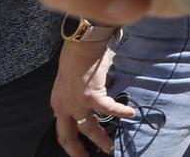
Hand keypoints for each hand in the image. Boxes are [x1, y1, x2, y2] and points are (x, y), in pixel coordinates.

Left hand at [49, 38, 130, 156]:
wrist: (81, 44)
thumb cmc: (78, 55)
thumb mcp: (72, 79)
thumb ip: (82, 91)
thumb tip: (103, 91)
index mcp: (58, 102)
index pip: (62, 128)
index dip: (70, 141)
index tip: (78, 148)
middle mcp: (64, 106)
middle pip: (68, 135)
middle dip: (77, 151)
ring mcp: (77, 103)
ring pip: (88, 128)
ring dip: (100, 138)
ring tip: (109, 146)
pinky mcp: (91, 96)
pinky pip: (108, 109)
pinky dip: (120, 112)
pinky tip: (130, 113)